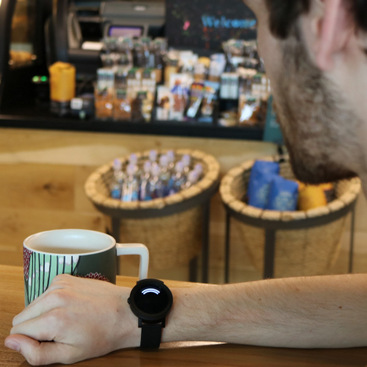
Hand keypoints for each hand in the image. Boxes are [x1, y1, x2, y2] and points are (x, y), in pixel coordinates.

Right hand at [4, 274, 139, 364]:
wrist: (125, 312)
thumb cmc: (102, 335)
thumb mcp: (69, 355)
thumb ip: (35, 353)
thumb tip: (12, 342)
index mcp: (53, 319)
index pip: (16, 331)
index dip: (30, 341)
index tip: (49, 342)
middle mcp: (54, 297)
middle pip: (21, 316)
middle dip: (34, 327)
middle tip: (59, 332)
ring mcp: (60, 284)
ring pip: (32, 304)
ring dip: (43, 314)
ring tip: (67, 319)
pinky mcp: (65, 277)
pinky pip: (45, 293)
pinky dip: (52, 302)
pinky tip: (70, 307)